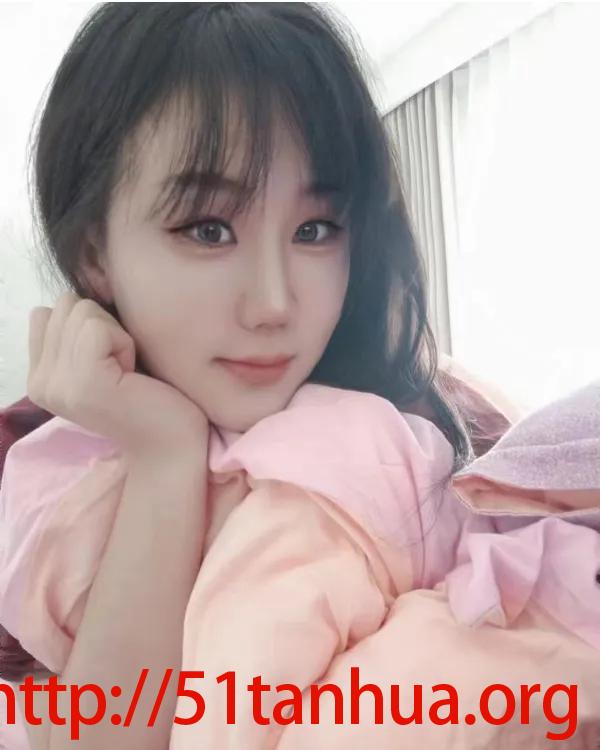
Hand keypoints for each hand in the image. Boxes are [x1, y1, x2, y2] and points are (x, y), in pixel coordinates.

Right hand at [27, 291, 208, 455]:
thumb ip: (75, 335)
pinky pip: (98, 326)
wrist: (173, 445)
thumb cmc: (150, 397)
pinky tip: (133, 374)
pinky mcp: (83, 382)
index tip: (111, 362)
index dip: (91, 324)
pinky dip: (125, 342)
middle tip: (124, 369)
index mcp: (40, 378)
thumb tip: (65, 301)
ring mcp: (58, 384)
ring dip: (117, 334)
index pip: (50, 311)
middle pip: (67, 304)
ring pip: (82, 310)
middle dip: (105, 326)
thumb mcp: (104, 361)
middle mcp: (40, 383)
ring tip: (128, 372)